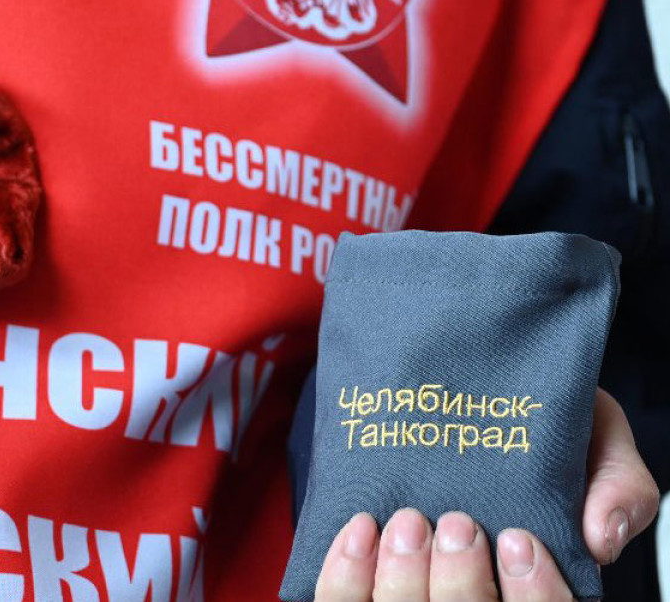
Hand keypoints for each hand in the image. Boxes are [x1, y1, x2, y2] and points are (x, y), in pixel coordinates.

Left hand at [314, 389, 659, 600]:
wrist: (472, 383)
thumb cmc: (537, 421)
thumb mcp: (597, 438)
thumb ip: (619, 483)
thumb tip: (601, 540)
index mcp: (536, 579)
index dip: (536, 594)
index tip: (519, 539)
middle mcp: (479, 591)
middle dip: (460, 586)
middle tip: (455, 524)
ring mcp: (419, 589)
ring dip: (401, 582)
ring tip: (405, 523)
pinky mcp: (365, 577)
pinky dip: (345, 576)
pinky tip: (358, 532)